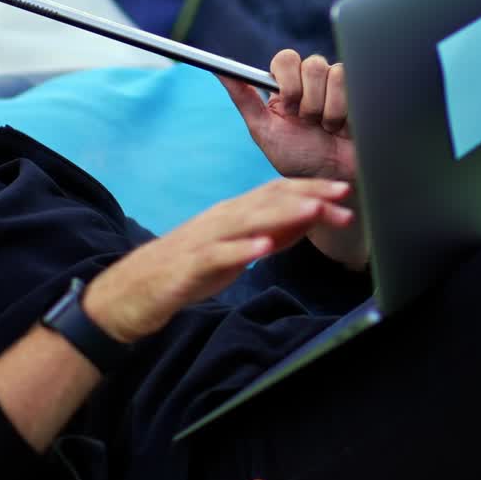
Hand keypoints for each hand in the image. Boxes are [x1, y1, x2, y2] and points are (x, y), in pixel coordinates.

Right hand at [83, 177, 353, 341]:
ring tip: (313, 210)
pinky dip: (242, 249)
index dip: (311, 189)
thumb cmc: (189, 269)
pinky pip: (219, 255)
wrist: (135, 290)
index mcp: (234, 214)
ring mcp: (205, 240)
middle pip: (267, 201)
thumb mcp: (240, 249)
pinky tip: (264, 248)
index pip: (277, 193)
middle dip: (307, 197)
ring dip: (282, 214)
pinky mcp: (190, 265)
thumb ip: (273, 234)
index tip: (344, 190)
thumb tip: (311, 219)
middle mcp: (222, 219)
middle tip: (342, 198)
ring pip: (247, 221)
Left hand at [220, 50, 366, 269]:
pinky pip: (349, 80)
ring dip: (323, 108)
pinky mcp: (361, 90)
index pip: (285, 59)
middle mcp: (313, 81)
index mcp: (288, 86)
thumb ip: (244, 98)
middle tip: (306, 121)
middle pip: (309, 62)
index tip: (287, 104)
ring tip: (325, 129)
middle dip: (305, 98)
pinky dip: (342, 110)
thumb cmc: (299, 159)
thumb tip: (217, 70)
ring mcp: (338, 86)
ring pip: (329, 71)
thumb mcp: (265, 131)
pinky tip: (343, 127)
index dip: (286, 80)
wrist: (334, 182)